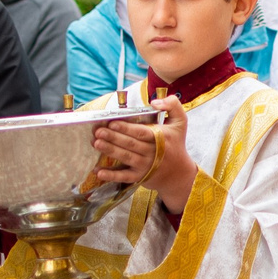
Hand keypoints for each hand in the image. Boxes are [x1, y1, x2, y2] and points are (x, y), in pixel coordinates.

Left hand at [93, 95, 195, 212]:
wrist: (179, 173)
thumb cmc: (176, 143)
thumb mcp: (181, 122)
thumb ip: (172, 105)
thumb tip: (154, 102)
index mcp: (161, 137)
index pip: (141, 132)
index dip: (126, 128)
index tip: (112, 123)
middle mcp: (153, 152)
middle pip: (130, 144)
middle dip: (113, 137)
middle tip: (98, 131)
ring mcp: (145, 166)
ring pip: (126, 157)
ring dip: (110, 150)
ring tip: (96, 143)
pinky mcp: (139, 177)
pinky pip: (124, 177)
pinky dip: (111, 175)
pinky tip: (99, 171)